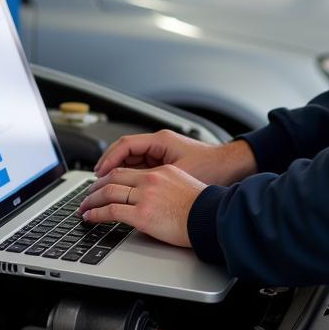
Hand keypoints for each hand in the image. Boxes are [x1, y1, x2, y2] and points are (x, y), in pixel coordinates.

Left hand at [78, 165, 205, 247]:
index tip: (101, 184)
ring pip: (108, 193)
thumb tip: (151, 197)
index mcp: (160, 172)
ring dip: (91, 201)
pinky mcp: (142, 215)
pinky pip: (111, 211)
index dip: (109, 177)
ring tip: (83, 208)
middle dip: (95, 188)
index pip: (126, 170)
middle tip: (87, 196)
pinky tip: (89, 218)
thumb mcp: (182, 186)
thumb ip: (163, 187)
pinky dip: (96, 214)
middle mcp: (150, 180)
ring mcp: (145, 197)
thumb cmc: (202, 207)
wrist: (210, 218)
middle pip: (113, 178)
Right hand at [94, 129, 256, 185]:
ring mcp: (163, 152)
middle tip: (96, 183)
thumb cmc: (211, 168)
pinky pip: (142, 167)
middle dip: (109, 166)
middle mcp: (160, 144)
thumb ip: (152, 179)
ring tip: (106, 187)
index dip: (108, 159)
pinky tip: (125, 189)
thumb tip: (129, 188)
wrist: (232, 167)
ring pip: (132, 160)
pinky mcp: (166, 163)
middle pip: (125, 152)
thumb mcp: (178, 175)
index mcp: (161, 141)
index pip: (125, 145)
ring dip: (118, 172)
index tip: (98, 173)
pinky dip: (131, 176)